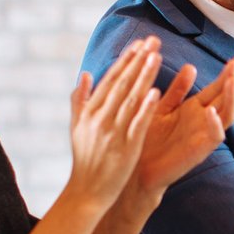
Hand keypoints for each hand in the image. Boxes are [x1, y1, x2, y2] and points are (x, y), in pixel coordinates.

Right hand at [68, 37, 161, 207]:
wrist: (87, 193)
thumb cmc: (85, 159)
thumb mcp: (76, 127)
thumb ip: (80, 100)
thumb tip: (84, 74)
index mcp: (89, 112)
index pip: (110, 80)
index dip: (125, 60)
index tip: (138, 43)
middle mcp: (100, 119)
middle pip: (122, 84)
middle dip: (138, 60)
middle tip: (153, 40)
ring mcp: (113, 133)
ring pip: (130, 99)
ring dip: (144, 76)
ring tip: (156, 56)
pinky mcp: (126, 148)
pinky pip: (137, 124)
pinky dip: (145, 108)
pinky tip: (156, 92)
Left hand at [131, 53, 233, 197]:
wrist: (137, 169)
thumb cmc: (146, 138)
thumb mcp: (161, 107)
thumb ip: (177, 90)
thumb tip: (191, 66)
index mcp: (193, 108)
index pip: (217, 87)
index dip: (228, 73)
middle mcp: (203, 120)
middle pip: (226, 97)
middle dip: (232, 80)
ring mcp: (204, 134)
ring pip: (227, 114)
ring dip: (231, 97)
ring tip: (231, 81)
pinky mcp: (200, 149)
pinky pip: (215, 136)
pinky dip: (215, 123)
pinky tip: (210, 111)